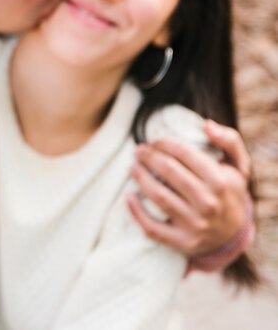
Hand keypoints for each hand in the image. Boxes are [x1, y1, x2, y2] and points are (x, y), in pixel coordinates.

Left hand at [127, 120, 249, 255]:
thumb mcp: (237, 166)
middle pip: (168, 171)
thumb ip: (228, 140)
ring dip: (140, 177)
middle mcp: (208, 203)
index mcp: (221, 181)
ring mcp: (195, 224)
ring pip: (158, 196)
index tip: (154, 141)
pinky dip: (136, 211)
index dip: (164, 144)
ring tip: (132, 167)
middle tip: (139, 150)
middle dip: (149, 156)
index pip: (184, 154)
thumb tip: (206, 124)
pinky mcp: (182, 241)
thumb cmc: (228, 192)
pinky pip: (152, 227)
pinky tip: (128, 195)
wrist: (232, 234)